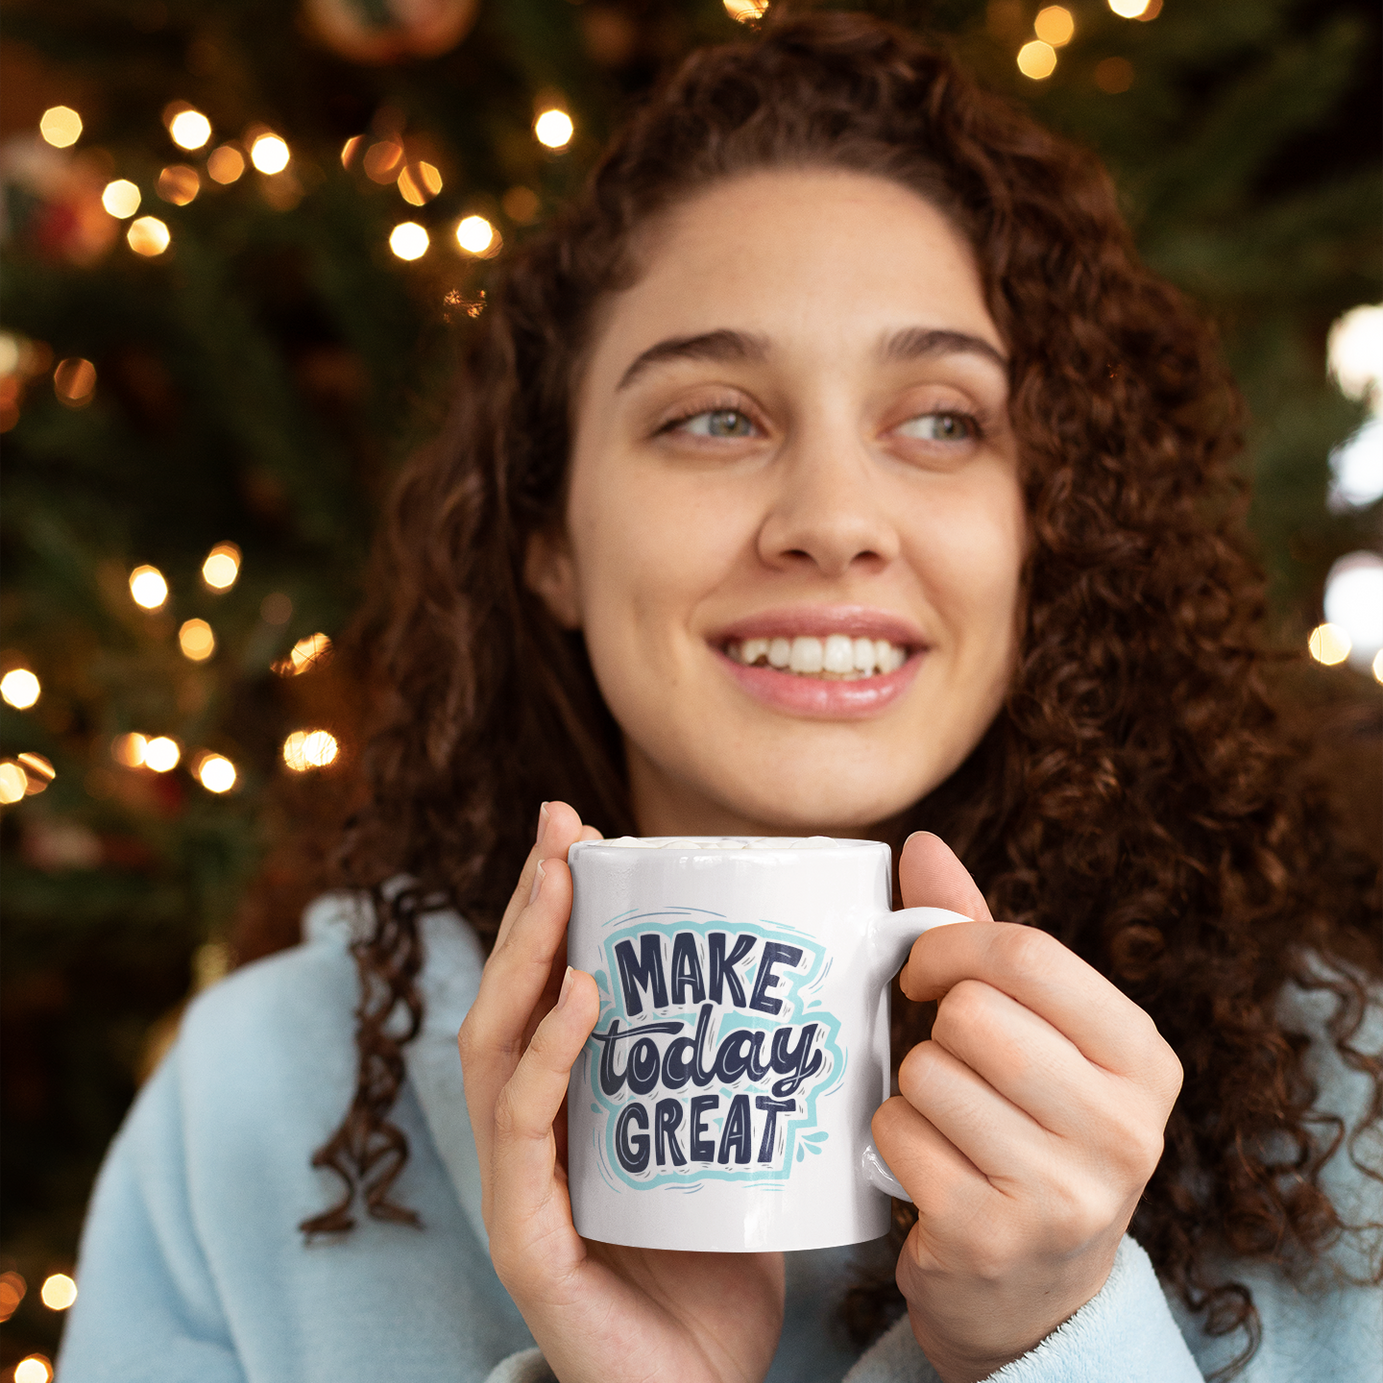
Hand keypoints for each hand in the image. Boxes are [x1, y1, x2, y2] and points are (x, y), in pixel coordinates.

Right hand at [458, 801, 784, 1382]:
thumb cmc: (728, 1262)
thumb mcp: (741, 1139)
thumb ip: (754, 1067)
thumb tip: (826, 970)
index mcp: (575, 1106)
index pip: (547, 988)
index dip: (557, 907)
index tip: (584, 828)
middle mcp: (535, 1134)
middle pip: (511, 997)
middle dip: (532, 903)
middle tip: (560, 824)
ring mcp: (521, 1185)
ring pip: (497, 1048)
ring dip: (525, 955)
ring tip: (561, 884)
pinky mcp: (528, 1238)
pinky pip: (523, 1130)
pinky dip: (544, 1055)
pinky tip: (577, 995)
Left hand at [873, 833, 1182, 1382]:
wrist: (1032, 1294)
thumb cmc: (1024, 1128)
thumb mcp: (1030, 1032)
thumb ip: (979, 936)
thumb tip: (920, 841)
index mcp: (1142, 1058)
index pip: (1029, 954)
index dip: (951, 946)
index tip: (924, 972)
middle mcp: (1123, 1129)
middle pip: (972, 1014)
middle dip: (936, 1031)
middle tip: (950, 1065)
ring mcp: (1063, 1193)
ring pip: (926, 1072)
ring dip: (913, 1090)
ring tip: (949, 1124)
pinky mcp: (991, 1237)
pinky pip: (896, 1133)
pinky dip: (891, 1140)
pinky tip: (929, 1169)